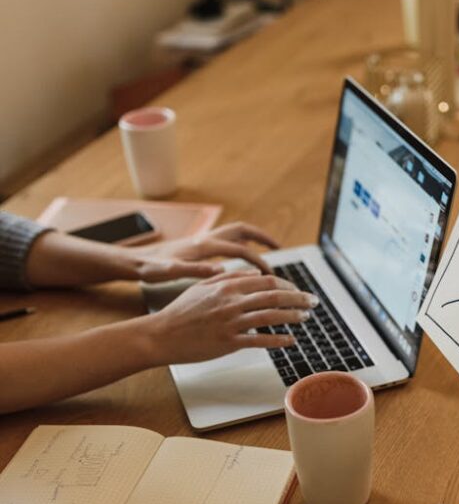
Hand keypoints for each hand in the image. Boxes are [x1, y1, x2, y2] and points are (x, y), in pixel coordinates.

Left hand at [135, 222, 278, 276]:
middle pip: (242, 230)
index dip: (258, 260)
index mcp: (203, 245)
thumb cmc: (152, 268)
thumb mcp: (172, 272)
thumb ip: (196, 271)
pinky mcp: (200, 245)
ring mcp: (204, 239)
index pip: (240, 249)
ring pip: (236, 233)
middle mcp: (206, 238)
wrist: (136, 261)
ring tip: (269, 249)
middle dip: (262, 237)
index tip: (270, 274)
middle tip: (278, 247)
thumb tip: (220, 270)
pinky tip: (244, 256)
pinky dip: (241, 245)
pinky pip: (227, 240)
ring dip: (254, 238)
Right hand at [144, 272, 318, 364]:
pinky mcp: (228, 343)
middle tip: (313, 302)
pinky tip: (291, 340)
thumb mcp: (203, 286)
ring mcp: (230, 323)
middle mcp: (231, 302)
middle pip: (274, 297)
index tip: (298, 291)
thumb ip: (229, 278)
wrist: (161, 335)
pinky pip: (260, 341)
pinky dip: (279, 340)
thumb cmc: (181, 311)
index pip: (266, 281)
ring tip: (305, 318)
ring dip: (293, 317)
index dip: (288, 286)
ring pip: (271, 317)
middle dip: (299, 299)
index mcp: (226, 285)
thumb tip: (256, 275)